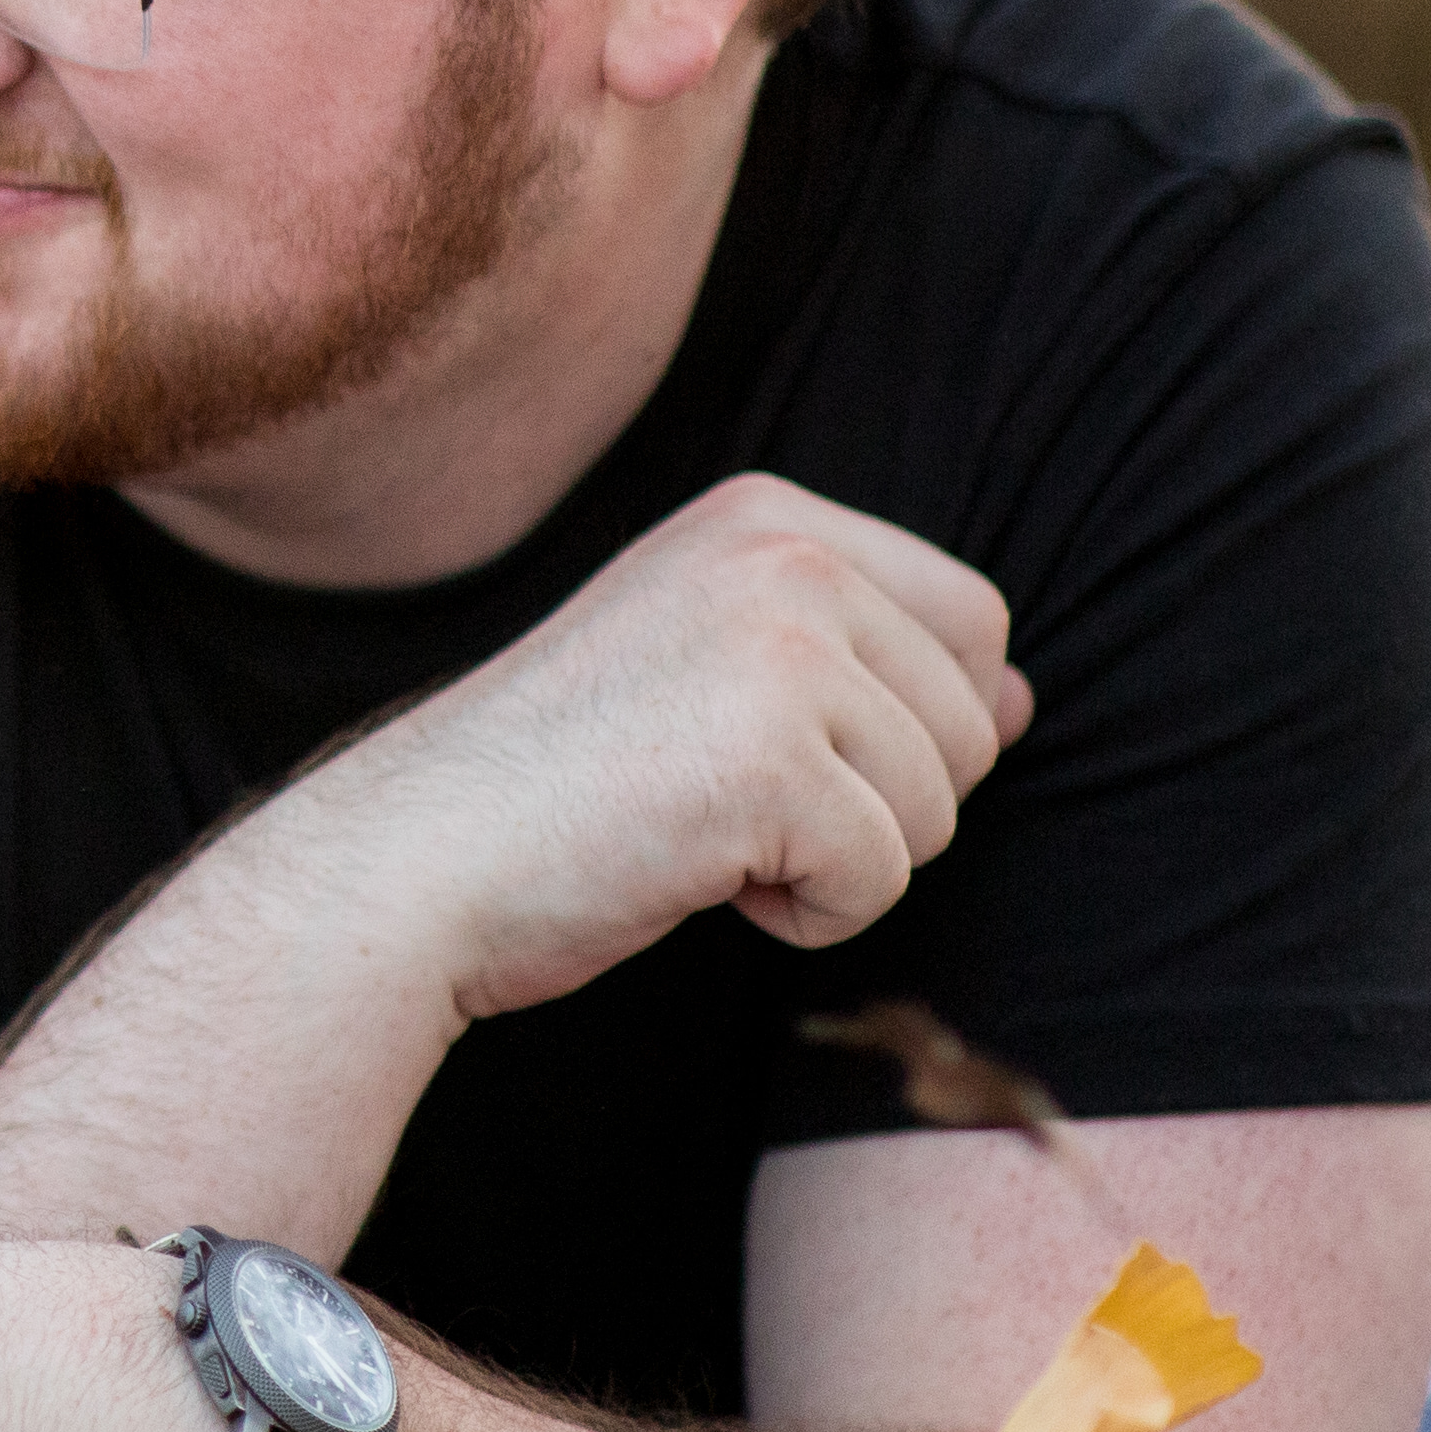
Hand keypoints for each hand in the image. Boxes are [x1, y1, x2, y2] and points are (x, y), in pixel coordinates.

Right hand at [275, 472, 1029, 1022]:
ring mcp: (780, 649)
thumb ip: (863, 663)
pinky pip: (884, 880)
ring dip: (836, 860)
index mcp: (766, 515)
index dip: (904, 724)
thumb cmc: (551, 786)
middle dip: (877, 798)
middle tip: (717, 798)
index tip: (762, 749)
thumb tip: (1020, 702)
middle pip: (972, 720)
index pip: (972, 622)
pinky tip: (690, 874)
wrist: (410, 860)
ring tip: (695, 831)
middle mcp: (784, 555)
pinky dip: (801, 916)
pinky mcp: (775, 760)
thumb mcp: (708, 670)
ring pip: (940, 808)